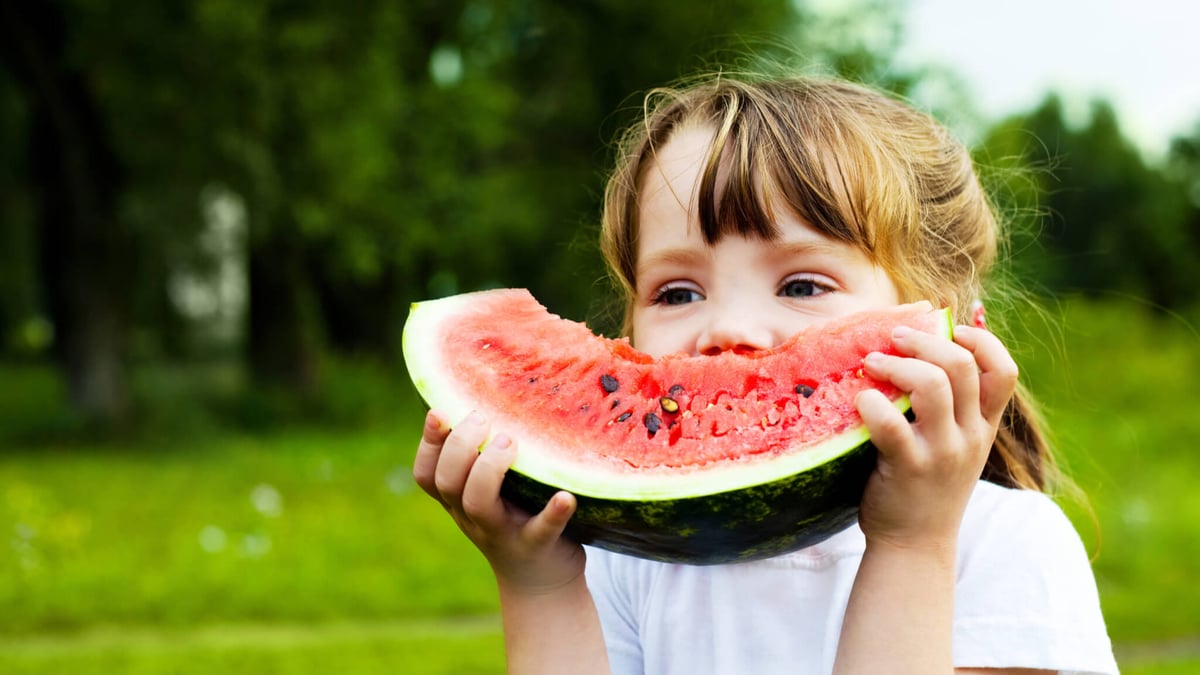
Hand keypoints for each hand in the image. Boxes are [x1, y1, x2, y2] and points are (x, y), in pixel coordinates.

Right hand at [412, 409, 586, 593]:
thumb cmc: (515, 519)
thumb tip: (483, 398)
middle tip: (484, 421)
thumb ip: (481, 456)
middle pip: (448, 483)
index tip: (440, 412)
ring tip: (510, 443)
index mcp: (458, 500)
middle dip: (460, 448)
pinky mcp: (537, 546)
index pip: (426, 474)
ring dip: (489, 470)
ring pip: (478, 503)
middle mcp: (473, 517)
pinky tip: (566, 495)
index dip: (428, 444)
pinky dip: (552, 513)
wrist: (541, 581)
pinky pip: (541, 531)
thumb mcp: (491, 491)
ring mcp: (502, 533)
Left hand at [854, 324, 1018, 549]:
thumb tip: (919, 351)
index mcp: (983, 427)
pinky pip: (891, 424)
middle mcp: (969, 437)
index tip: (952, 329)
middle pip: (963, 367)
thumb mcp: (953, 446)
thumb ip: (949, 408)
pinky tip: (859, 399)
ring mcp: (942, 453)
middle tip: (893, 338)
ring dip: (898, 364)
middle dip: (926, 341)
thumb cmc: (925, 487)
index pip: (1004, 372)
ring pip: (934, 385)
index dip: (983, 341)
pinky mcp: (908, 468)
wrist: (914, 547)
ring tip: (871, 363)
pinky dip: (871, 403)